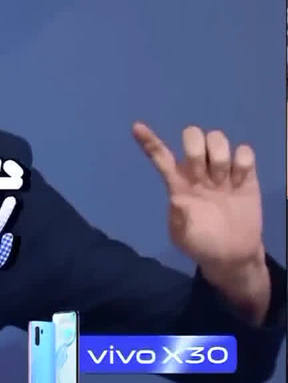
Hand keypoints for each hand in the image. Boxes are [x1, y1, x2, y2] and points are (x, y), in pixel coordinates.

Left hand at [133, 123, 268, 319]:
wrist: (232, 255)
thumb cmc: (201, 244)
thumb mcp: (183, 236)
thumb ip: (180, 219)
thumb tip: (179, 200)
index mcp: (178, 183)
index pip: (160, 156)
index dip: (148, 141)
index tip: (136, 127)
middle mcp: (197, 171)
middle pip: (193, 136)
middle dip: (196, 149)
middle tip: (202, 174)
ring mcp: (222, 170)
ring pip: (217, 138)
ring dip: (220, 156)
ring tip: (224, 181)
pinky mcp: (246, 175)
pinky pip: (244, 150)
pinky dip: (243, 161)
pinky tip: (240, 180)